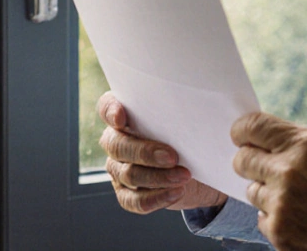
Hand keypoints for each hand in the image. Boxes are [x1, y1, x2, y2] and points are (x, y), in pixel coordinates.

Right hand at [97, 91, 228, 212]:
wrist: (199, 169)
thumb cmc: (190, 136)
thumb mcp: (188, 122)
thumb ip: (181, 116)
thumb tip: (198, 113)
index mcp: (127, 115)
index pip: (107, 107)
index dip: (110, 111)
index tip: (122, 118)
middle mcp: (116, 141)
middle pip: (117, 145)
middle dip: (145, 152)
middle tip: (173, 157)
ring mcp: (118, 168)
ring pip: (129, 174)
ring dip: (158, 177)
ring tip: (184, 176)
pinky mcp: (126, 193)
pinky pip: (133, 200)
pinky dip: (156, 198)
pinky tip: (175, 193)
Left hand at [231, 112, 306, 250]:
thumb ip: (302, 141)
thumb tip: (269, 137)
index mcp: (306, 143)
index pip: (253, 127)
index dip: (242, 130)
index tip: (241, 135)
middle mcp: (289, 170)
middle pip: (242, 160)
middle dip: (251, 162)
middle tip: (267, 168)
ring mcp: (282, 204)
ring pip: (252, 190)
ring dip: (267, 192)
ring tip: (298, 196)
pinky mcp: (280, 231)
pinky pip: (261, 218)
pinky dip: (275, 216)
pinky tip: (302, 216)